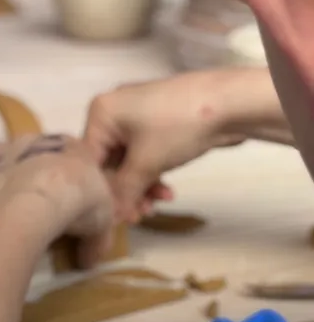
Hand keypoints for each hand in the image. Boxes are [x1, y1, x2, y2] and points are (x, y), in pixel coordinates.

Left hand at [0, 135, 114, 267]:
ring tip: (7, 189)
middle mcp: (36, 144)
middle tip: (41, 191)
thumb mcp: (102, 223)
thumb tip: (90, 261)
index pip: (73, 150)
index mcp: (72, 148)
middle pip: (34, 148)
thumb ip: (96, 240)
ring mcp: (6, 159)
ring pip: (0, 154)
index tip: (73, 187)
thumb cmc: (81, 201)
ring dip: (2, 166)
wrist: (43, 197)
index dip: (71, 168)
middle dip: (35, 164)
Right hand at [83, 71, 245, 222]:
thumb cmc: (177, 127)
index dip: (102, 190)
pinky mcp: (158, 121)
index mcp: (100, 112)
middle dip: (126, 190)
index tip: (115, 216)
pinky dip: (152, 171)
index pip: (89, 159)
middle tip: (140, 216)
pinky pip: (144, 152)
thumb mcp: (146, 163)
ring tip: (158, 204)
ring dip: (142, 185)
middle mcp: (113, 110)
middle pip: (110, 161)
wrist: (231, 102)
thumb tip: (110, 219)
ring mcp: (137, 114)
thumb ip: (124, 192)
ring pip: (129, 160)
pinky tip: (167, 190)